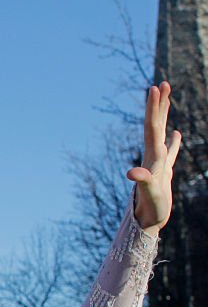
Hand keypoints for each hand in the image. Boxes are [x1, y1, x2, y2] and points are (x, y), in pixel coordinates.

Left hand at [128, 82, 182, 232]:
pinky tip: (175, 133)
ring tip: (166, 99)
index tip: (154, 88)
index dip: (153, 108)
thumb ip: (142, 180)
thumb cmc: (150, 208)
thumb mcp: (149, 193)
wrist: (147, 222)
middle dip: (159, 105)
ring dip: (164, 116)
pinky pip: (170, 151)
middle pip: (156, 125)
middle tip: (162, 84)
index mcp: (151, 156)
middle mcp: (152, 156)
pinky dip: (173, 141)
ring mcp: (158, 163)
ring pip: (162, 134)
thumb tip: (132, 171)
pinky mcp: (164, 172)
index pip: (152, 127)